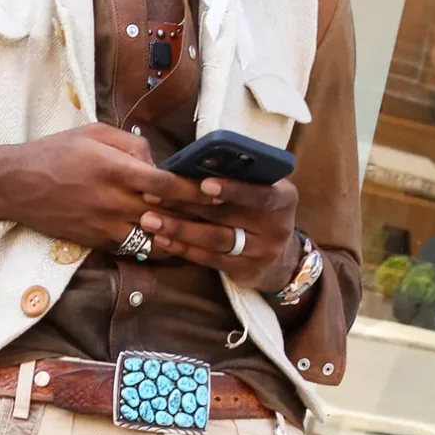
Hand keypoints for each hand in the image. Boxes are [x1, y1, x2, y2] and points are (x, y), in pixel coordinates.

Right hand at [0, 124, 211, 251]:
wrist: (14, 185)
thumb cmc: (55, 153)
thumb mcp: (93, 133)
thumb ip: (131, 144)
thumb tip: (160, 161)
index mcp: (113, 169)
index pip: (165, 185)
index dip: (196, 190)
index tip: (219, 190)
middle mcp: (112, 201)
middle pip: (166, 216)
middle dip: (197, 217)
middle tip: (226, 217)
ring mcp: (104, 226)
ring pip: (155, 240)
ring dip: (182, 238)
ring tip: (208, 235)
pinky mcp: (97, 242)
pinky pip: (136, 250)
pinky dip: (159, 248)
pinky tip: (177, 244)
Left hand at [136, 173, 300, 293]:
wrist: (282, 258)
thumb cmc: (260, 210)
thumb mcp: (261, 190)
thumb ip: (239, 177)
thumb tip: (191, 163)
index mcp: (284, 197)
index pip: (259, 193)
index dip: (232, 188)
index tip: (204, 184)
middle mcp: (277, 226)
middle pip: (226, 214)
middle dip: (186, 204)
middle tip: (154, 195)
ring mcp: (262, 252)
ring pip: (214, 239)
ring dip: (179, 228)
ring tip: (150, 220)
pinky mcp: (245, 271)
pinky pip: (210, 259)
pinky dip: (183, 248)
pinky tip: (162, 239)